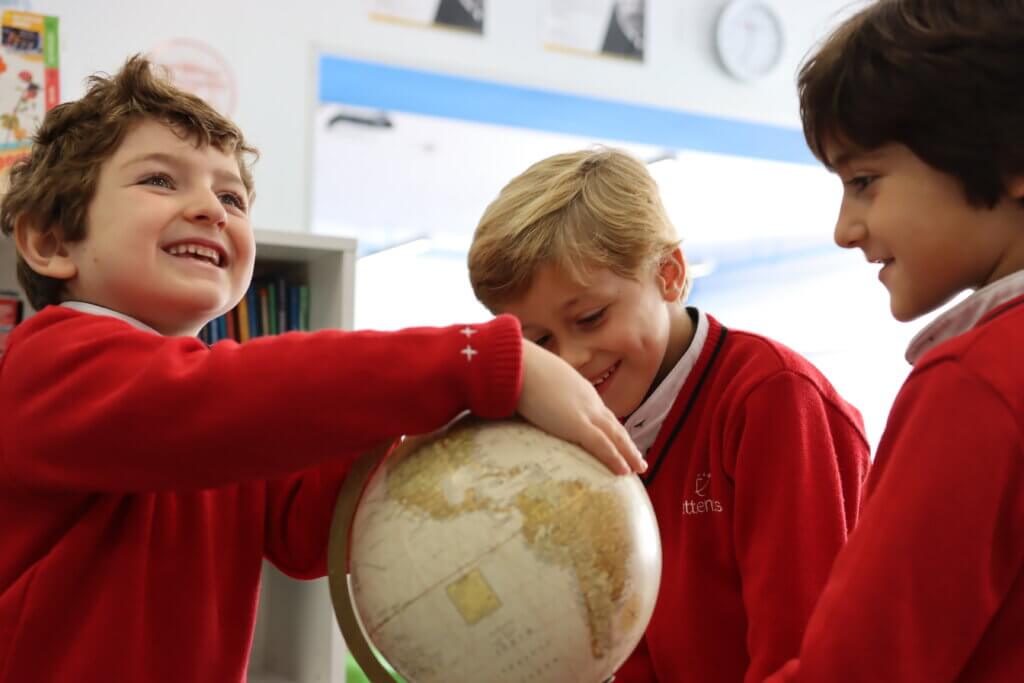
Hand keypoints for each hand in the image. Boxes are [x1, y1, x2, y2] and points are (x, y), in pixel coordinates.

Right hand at [517, 340, 645, 475]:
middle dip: (626, 442)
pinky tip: (624, 471)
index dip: (611, 426)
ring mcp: (585, 412)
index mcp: (579, 389)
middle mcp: (588, 400)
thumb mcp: (536, 381)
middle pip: (613, 424)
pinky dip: (615, 459)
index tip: (618, 438)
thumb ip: (539, 393)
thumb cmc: (520, 369)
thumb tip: (526, 403)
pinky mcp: (577, 425)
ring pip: (615, 436)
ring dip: (629, 453)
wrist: (518, 363)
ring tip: (639, 467)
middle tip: (637, 457)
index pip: (600, 411)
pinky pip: (602, 445)